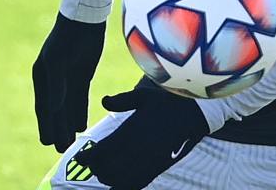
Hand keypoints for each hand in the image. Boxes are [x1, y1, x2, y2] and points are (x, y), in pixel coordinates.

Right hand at [32, 13, 106, 151]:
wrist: (84, 19)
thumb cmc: (66, 38)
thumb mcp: (58, 61)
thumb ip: (57, 85)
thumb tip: (54, 110)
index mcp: (42, 77)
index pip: (44, 107)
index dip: (46, 125)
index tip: (48, 142)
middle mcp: (53, 80)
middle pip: (55, 110)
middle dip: (57, 129)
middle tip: (61, 149)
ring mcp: (67, 78)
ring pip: (68, 107)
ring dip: (68, 124)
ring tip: (71, 142)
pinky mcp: (82, 76)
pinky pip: (80, 98)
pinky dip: (80, 112)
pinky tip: (81, 125)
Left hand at [74, 86, 209, 189]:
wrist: (194, 114)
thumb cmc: (167, 101)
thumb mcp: (143, 95)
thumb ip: (122, 100)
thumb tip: (104, 101)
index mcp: (128, 133)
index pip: (99, 153)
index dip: (86, 159)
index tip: (81, 158)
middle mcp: (135, 151)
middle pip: (105, 170)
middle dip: (97, 168)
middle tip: (95, 162)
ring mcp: (146, 162)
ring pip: (118, 181)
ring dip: (109, 178)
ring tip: (107, 170)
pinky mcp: (156, 169)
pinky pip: (136, 185)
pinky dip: (124, 186)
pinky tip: (121, 182)